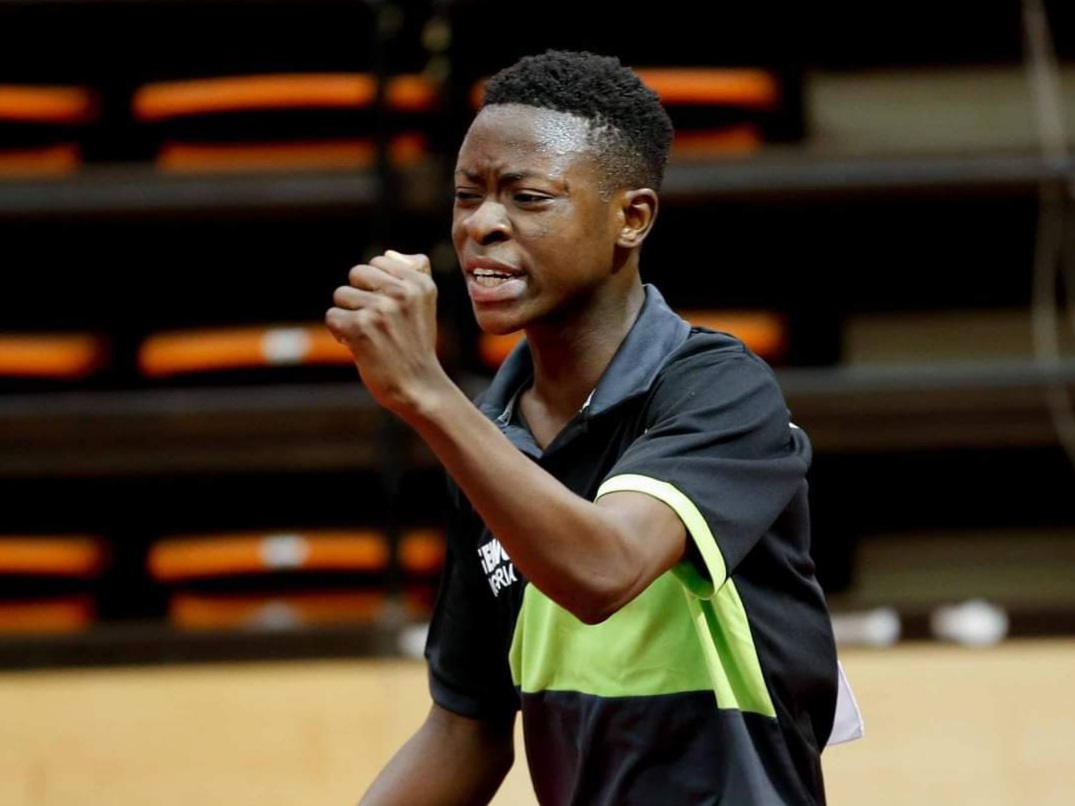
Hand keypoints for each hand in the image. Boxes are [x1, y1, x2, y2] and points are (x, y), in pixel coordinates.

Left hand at [325, 250, 448, 415]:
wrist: (418, 387)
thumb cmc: (415, 345)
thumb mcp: (425, 304)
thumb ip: (414, 272)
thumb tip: (389, 253)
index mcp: (419, 283)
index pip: (378, 262)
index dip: (376, 286)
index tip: (390, 309)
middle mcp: (401, 293)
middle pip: (356, 274)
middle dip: (359, 297)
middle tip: (375, 322)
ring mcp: (380, 310)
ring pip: (341, 295)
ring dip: (348, 316)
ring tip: (368, 335)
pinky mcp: (360, 328)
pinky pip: (332, 316)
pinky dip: (339, 333)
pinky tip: (357, 346)